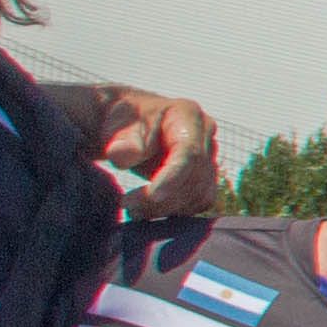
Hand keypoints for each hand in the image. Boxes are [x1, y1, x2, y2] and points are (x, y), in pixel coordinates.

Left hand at [85, 85, 223, 215]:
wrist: (127, 128)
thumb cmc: (122, 123)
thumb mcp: (116, 125)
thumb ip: (121, 141)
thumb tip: (124, 155)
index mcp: (188, 115)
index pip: (189, 152)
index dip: (174, 177)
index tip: (152, 196)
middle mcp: (206, 136)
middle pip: (196, 177)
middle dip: (164, 197)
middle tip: (127, 204)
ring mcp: (209, 157)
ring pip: (200, 194)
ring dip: (167, 208)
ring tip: (133, 208)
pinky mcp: (206, 177)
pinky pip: (199, 202)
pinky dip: (174, 211)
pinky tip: (148, 210)